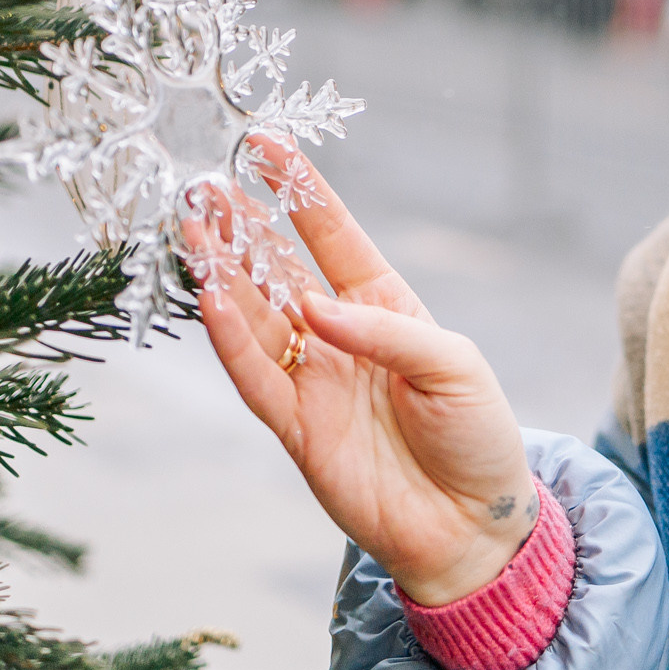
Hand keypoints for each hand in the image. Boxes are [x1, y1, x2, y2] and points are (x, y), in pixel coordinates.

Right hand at [196, 144, 537, 605]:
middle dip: (242, 225)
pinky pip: (254, 377)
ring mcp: (312, 380)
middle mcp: (339, 334)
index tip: (263, 143)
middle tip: (202, 185)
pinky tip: (206, 297)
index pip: (333, 234)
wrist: (473, 526)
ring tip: (191, 228)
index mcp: (385, 305)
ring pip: (254, 316)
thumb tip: (313, 309)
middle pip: (279, 268)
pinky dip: (229, 340)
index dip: (299, 189)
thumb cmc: (476, 435)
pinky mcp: (295, 429)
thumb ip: (385, 334)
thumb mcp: (454, 366)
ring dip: (222, 274)